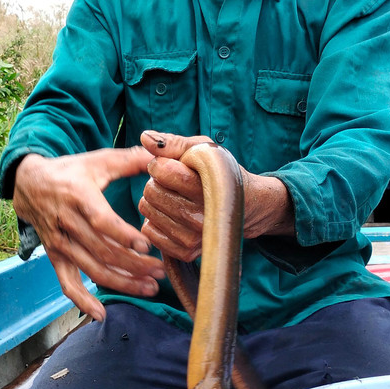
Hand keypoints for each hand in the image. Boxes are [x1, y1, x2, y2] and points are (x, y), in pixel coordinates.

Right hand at [12, 149, 165, 319]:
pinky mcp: (55, 256)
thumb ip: (130, 159)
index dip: (122, 235)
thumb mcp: (97, 161)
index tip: (146, 245)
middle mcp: (67, 222)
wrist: (29, 183)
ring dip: (121, 282)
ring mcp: (60, 243)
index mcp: (79, 196)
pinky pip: (66, 283)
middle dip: (133, 264)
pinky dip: (82, 301)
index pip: (101, 221)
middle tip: (160, 272)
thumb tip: (160, 154)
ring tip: (148, 288)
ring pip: (91, 268)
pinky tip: (101, 315)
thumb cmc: (71, 171)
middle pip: (102, 250)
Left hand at [137, 131, 212, 262]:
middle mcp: (202, 216)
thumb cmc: (220, 173)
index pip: (162, 171)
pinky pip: (149, 231)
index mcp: (208, 186)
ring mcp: (194, 237)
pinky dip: (154, 221)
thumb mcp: (203, 150)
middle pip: (151, 191)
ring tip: (173, 197)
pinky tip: (170, 215)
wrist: (245, 205)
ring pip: (147, 210)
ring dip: (154, 201)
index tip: (169, 165)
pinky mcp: (187, 251)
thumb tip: (144, 137)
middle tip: (172, 183)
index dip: (159, 164)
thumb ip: (174, 143)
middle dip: (156, 182)